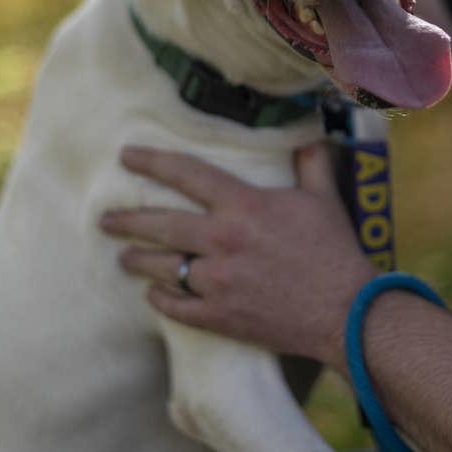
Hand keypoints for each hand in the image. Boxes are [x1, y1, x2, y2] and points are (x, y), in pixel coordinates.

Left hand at [100, 143, 374, 371]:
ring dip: (137, 260)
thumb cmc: (334, 250)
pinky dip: (160, 298)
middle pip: (160, 225)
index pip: (186, 174)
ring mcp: (217, 281)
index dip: (152, 162)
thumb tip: (309, 134)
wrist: (345, 311)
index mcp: (243, 205)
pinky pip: (176, 306)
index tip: (126, 156)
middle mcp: (222, 240)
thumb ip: (310, 163)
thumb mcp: (323, 198)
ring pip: (161, 267)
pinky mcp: (220, 316)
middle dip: (126, 220)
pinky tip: (152, 294)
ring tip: (123, 257)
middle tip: (106, 220)